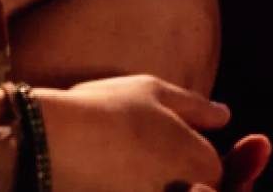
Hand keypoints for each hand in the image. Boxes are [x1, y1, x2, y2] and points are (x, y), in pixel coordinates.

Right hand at [35, 75, 268, 191]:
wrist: (48, 143)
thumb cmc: (104, 108)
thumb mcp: (153, 91)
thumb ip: (196, 107)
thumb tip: (224, 116)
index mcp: (202, 164)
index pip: (216, 174)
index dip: (192, 159)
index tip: (160, 143)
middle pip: (195, 190)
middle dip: (177, 178)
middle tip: (129, 152)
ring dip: (148, 182)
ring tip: (117, 165)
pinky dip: (123, 188)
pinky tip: (102, 178)